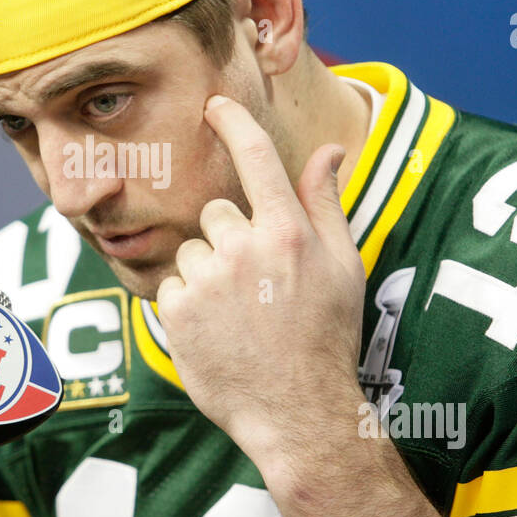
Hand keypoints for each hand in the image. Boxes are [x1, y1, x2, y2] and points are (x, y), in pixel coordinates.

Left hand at [155, 94, 366, 472]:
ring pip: (191, 250)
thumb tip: (330, 148)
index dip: (232, 122)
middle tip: (257, 286)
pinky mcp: (176, 311)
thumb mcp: (344, 268)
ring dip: (207, 273)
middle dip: (230, 239)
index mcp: (288, 232)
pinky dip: (188, 304)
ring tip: (238, 314)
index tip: (214, 104)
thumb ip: (326, 203)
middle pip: (216, 213)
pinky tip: (216, 331)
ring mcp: (207, 280)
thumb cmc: (326, 337)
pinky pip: (172, 285)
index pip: (255, 157)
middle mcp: (244, 248)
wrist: (298, 411)